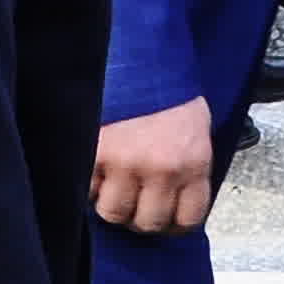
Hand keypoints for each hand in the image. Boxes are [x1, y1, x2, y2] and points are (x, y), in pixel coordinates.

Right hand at [92, 95, 215, 236]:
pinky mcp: (95, 153)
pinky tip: (97, 170)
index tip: (165, 218)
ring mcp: (126, 163)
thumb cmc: (168, 95)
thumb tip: (173, 205)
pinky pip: (88, 188)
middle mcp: (162, 169)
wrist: (138, 59)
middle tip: (135, 204)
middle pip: (148, 222)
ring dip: (113, 203)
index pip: (188, 219)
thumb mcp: (196, 134)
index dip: (174, 224)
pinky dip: (90, 184)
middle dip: (141, 217)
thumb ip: (187, 171)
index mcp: (193, 164)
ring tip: (113, 187)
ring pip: (114, 212)